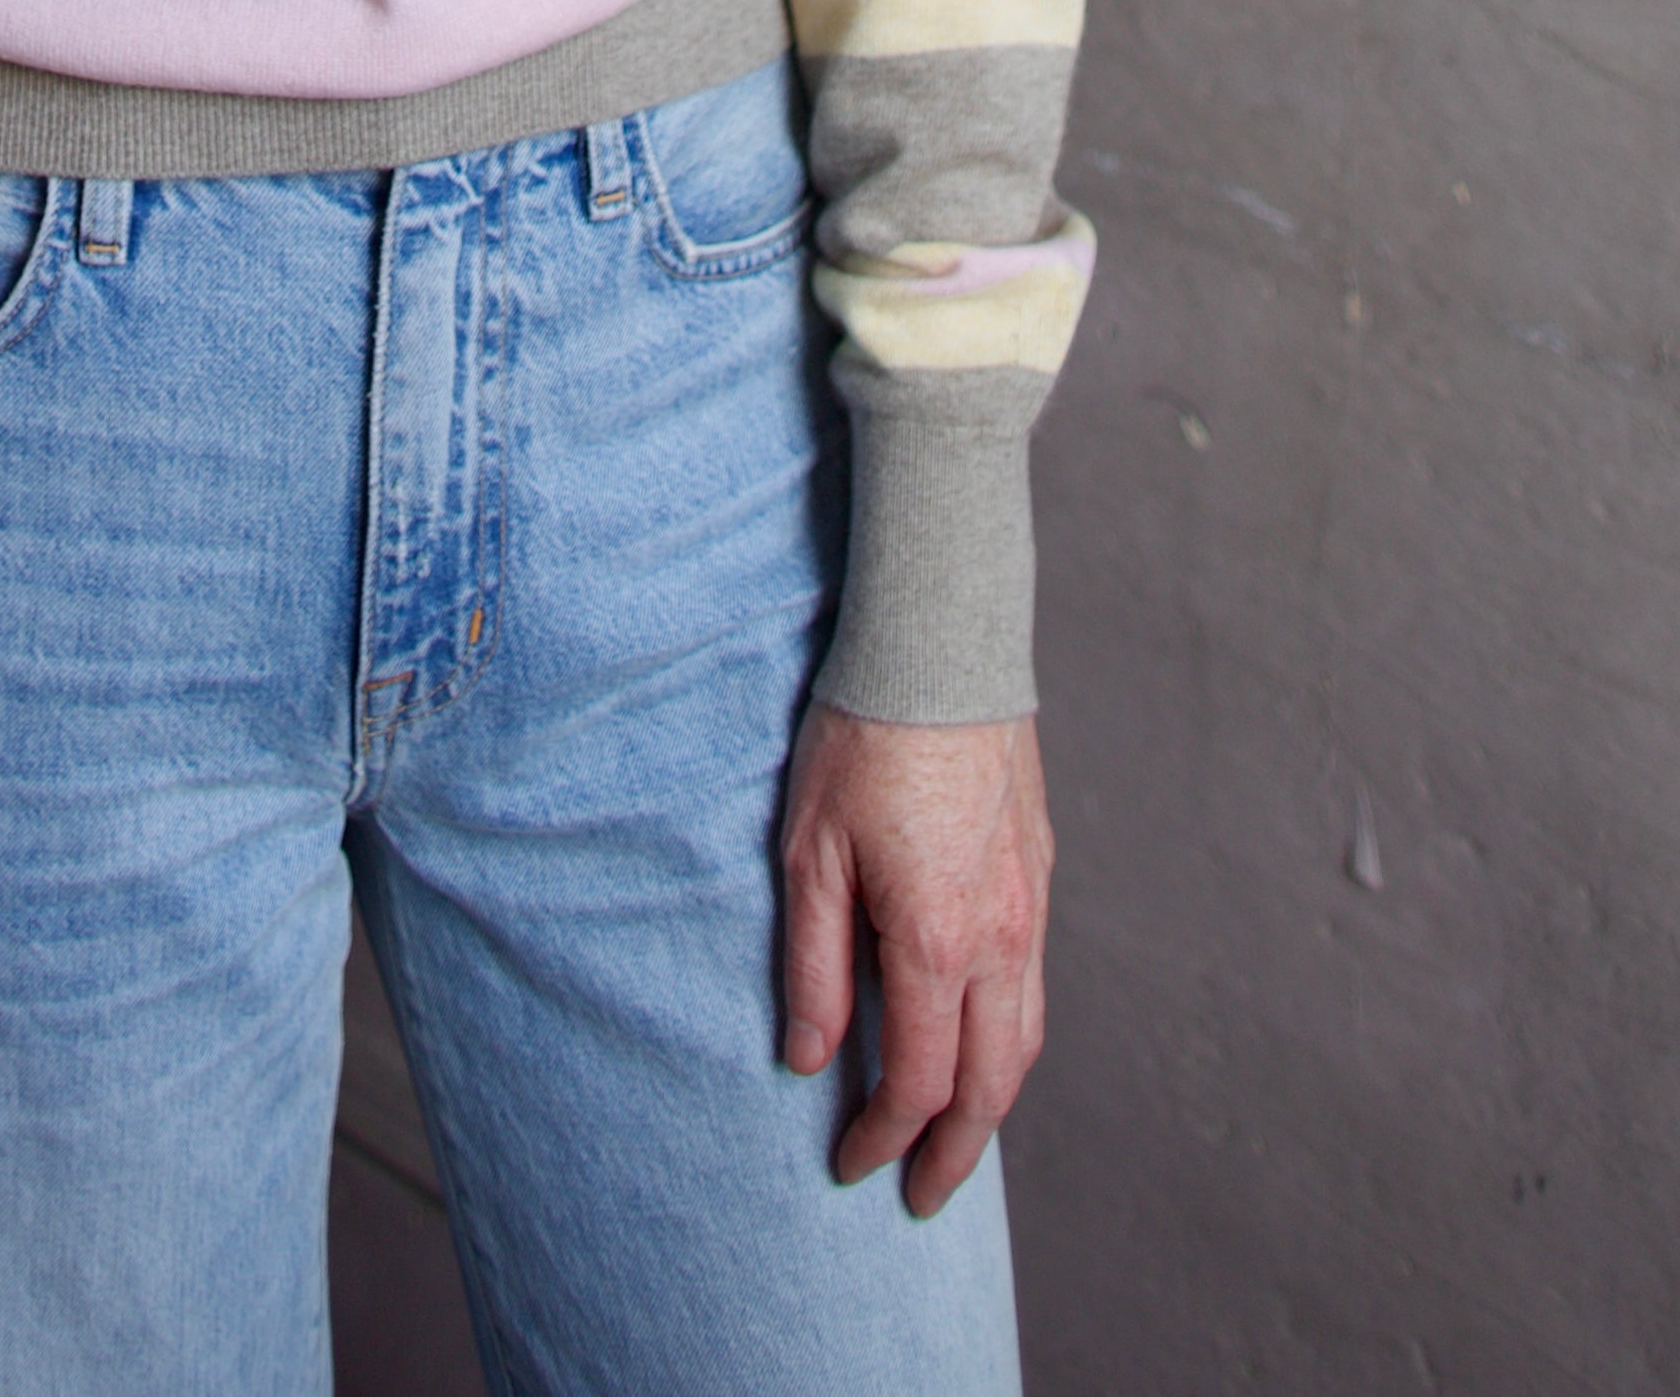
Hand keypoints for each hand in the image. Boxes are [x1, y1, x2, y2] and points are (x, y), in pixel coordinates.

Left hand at [778, 703, 1051, 1217]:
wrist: (941, 648)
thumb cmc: (861, 741)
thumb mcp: (809, 853)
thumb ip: (813, 965)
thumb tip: (810, 1060)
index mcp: (935, 941)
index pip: (917, 1080)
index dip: (883, 1137)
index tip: (850, 1167)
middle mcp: (998, 937)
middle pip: (992, 1083)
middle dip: (956, 1151)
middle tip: (923, 1196)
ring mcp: (1027, 905)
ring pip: (1026, 1037)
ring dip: (993, 1100)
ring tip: (957, 1135)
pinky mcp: (1036, 871)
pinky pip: (1033, 983)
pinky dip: (1012, 1037)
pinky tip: (982, 1037)